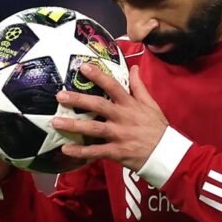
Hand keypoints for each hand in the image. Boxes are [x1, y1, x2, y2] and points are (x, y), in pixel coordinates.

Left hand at [51, 64, 167, 171]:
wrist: (166, 154)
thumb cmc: (157, 128)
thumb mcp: (151, 104)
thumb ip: (139, 86)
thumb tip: (133, 67)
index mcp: (130, 105)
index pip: (113, 86)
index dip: (98, 76)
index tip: (83, 67)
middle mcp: (122, 118)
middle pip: (98, 106)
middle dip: (78, 100)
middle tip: (60, 96)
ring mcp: (118, 135)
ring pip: (93, 129)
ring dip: (74, 126)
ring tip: (55, 122)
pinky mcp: (116, 152)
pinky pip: (95, 152)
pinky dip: (80, 151)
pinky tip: (65, 148)